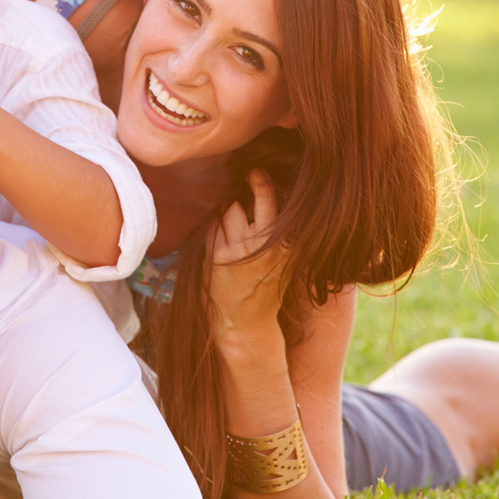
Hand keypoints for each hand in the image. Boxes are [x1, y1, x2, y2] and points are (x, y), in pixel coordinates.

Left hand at [208, 170, 291, 340]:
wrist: (247, 326)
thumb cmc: (266, 291)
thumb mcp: (284, 262)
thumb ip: (277, 233)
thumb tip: (264, 195)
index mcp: (286, 243)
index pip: (270, 200)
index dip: (261, 182)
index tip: (256, 172)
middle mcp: (265, 244)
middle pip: (247, 202)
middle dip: (246, 191)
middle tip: (247, 182)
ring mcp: (240, 249)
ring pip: (227, 213)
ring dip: (227, 219)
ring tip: (233, 239)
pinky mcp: (219, 257)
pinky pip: (212, 229)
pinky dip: (214, 234)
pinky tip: (221, 251)